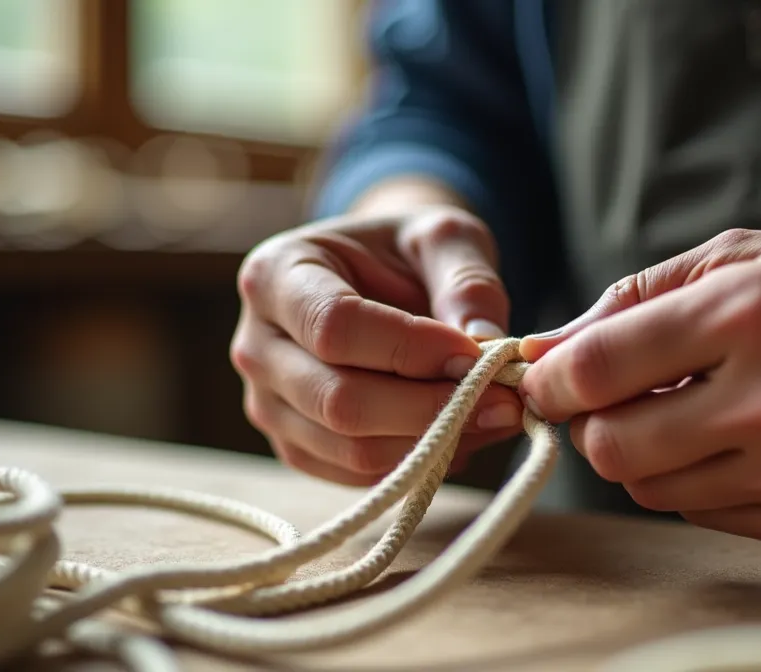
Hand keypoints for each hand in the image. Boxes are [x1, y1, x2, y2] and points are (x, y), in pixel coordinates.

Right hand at [231, 205, 523, 485]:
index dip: (410, 349)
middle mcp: (255, 345)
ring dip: (433, 442)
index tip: (476, 355)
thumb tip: (484, 344)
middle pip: (338, 399)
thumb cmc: (406, 251)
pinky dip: (419, 463)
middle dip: (430, 406)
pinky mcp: (296, 446)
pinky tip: (462, 433)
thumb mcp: (442, 236)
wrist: (380, 280)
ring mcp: (268, 404)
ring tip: (494, 415)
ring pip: (350, 449)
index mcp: (275, 274)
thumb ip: (466, 279)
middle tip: (505, 399)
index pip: (335, 326)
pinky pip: (358, 476)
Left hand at [518, 228, 760, 548]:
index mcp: (752, 312)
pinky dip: (699, 479)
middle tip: (610, 399)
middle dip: (591, 425)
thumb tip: (543, 349)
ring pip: (653, 491)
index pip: (598, 370)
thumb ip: (633, 300)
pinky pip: (706, 514)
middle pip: (614, 449)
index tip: (544, 377)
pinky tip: (739, 437)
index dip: (550, 379)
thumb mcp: (743, 254)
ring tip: (691, 407)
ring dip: (646, 453)